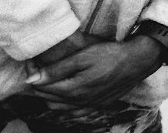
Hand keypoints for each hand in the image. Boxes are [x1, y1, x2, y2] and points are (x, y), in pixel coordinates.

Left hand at [25, 37, 163, 106]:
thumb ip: (56, 69)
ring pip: (59, 108)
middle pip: (49, 99)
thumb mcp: (82, 57)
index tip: (30, 62)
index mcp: (74, 90)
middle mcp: (80, 103)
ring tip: (47, 79)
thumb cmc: (109, 54)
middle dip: (38, 86)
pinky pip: (74, 112)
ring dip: (49, 96)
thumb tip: (31, 79)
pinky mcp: (97, 105)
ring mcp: (89, 106)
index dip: (33, 75)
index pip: (42, 88)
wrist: (136, 61)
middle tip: (36, 68)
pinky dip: (64, 106)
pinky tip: (63, 95)